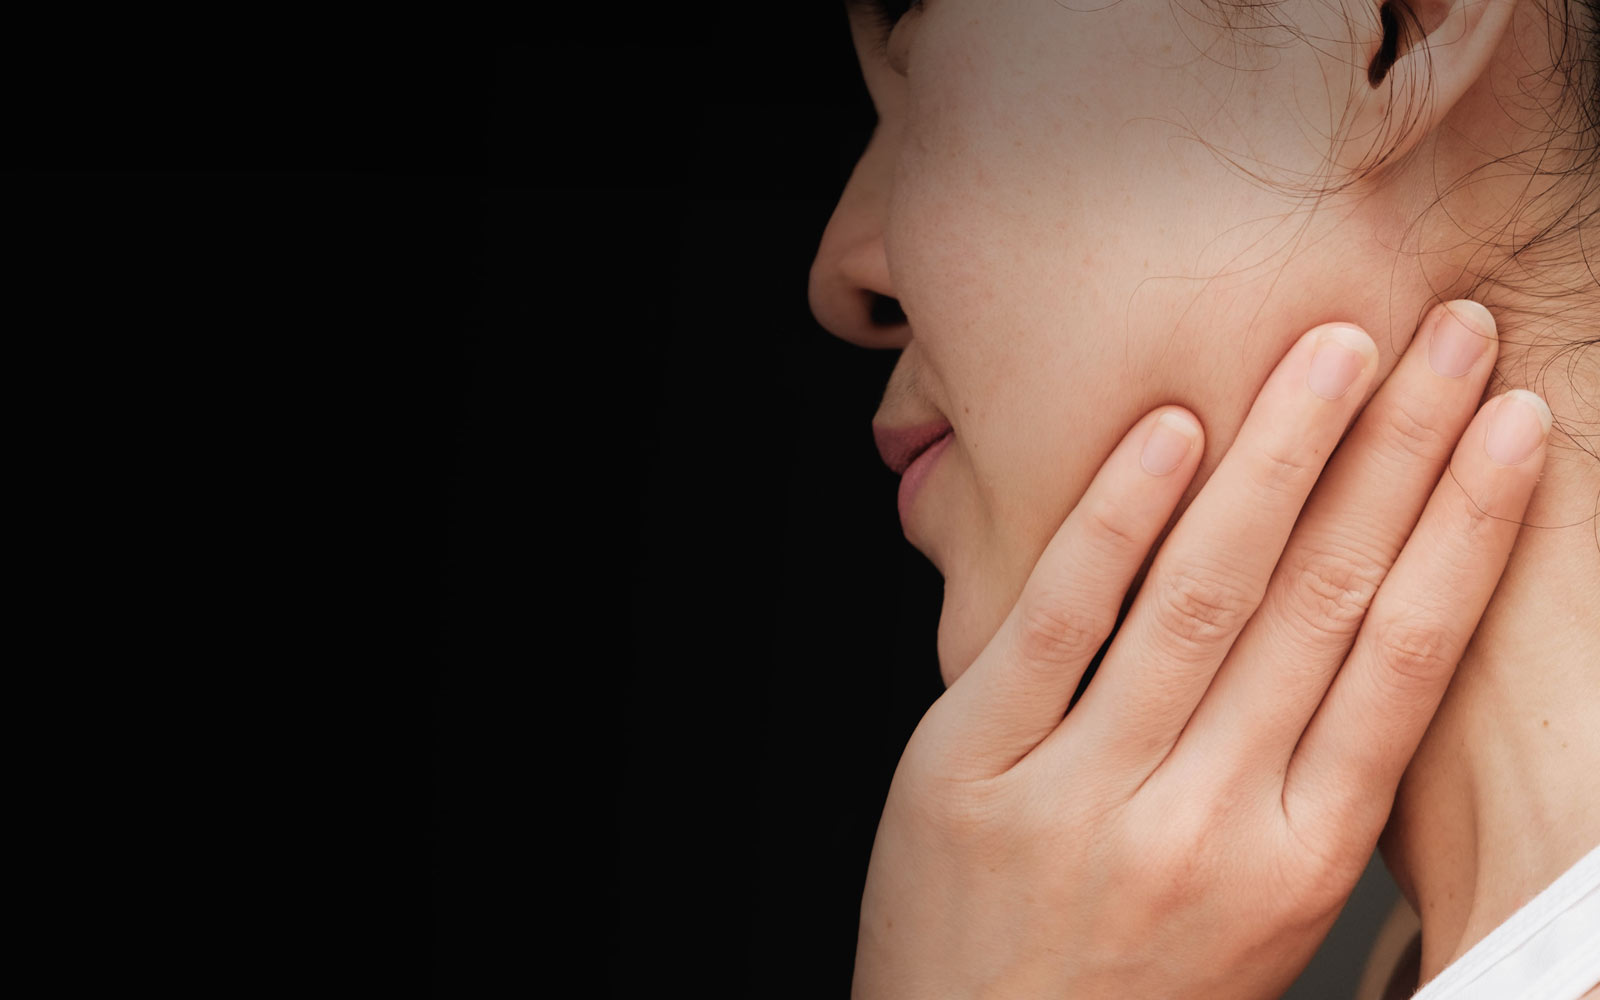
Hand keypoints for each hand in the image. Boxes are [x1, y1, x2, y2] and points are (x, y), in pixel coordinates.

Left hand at [853, 301, 1551, 998]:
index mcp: (1300, 865)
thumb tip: (1359, 644)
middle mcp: (1208, 825)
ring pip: (1204, 595)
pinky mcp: (969, 770)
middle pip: (1325, 604)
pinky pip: (1055, 622)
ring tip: (1334, 348)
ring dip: (1281, 455)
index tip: (1510, 428)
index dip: (1465, 531)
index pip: (1404, 665)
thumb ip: (1301, 790)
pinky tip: (1168, 430)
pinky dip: (1115, 520)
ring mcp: (1081, 795)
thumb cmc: (1127, 996)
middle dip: (1397, 454)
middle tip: (1446, 336)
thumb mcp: (1254, 919)